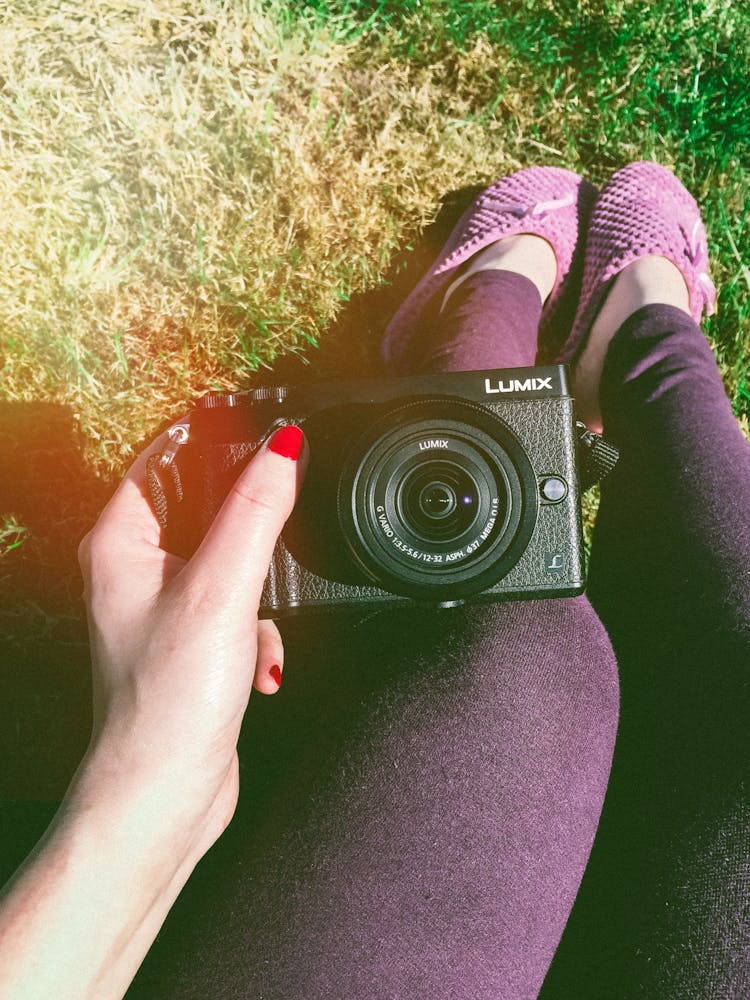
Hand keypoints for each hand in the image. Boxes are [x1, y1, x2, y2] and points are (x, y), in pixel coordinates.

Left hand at [77, 420, 307, 849]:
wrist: (167, 792)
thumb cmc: (167, 704)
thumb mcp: (223, 590)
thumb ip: (256, 512)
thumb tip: (282, 449)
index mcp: (121, 543)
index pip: (164, 458)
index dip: (213, 439)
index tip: (261, 428)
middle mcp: (136, 571)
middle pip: (204, 507)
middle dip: (249, 527)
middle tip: (274, 534)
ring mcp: (165, 607)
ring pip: (230, 558)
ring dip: (259, 589)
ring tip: (255, 627)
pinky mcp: (193, 641)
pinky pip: (239, 605)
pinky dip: (258, 629)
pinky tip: (259, 662)